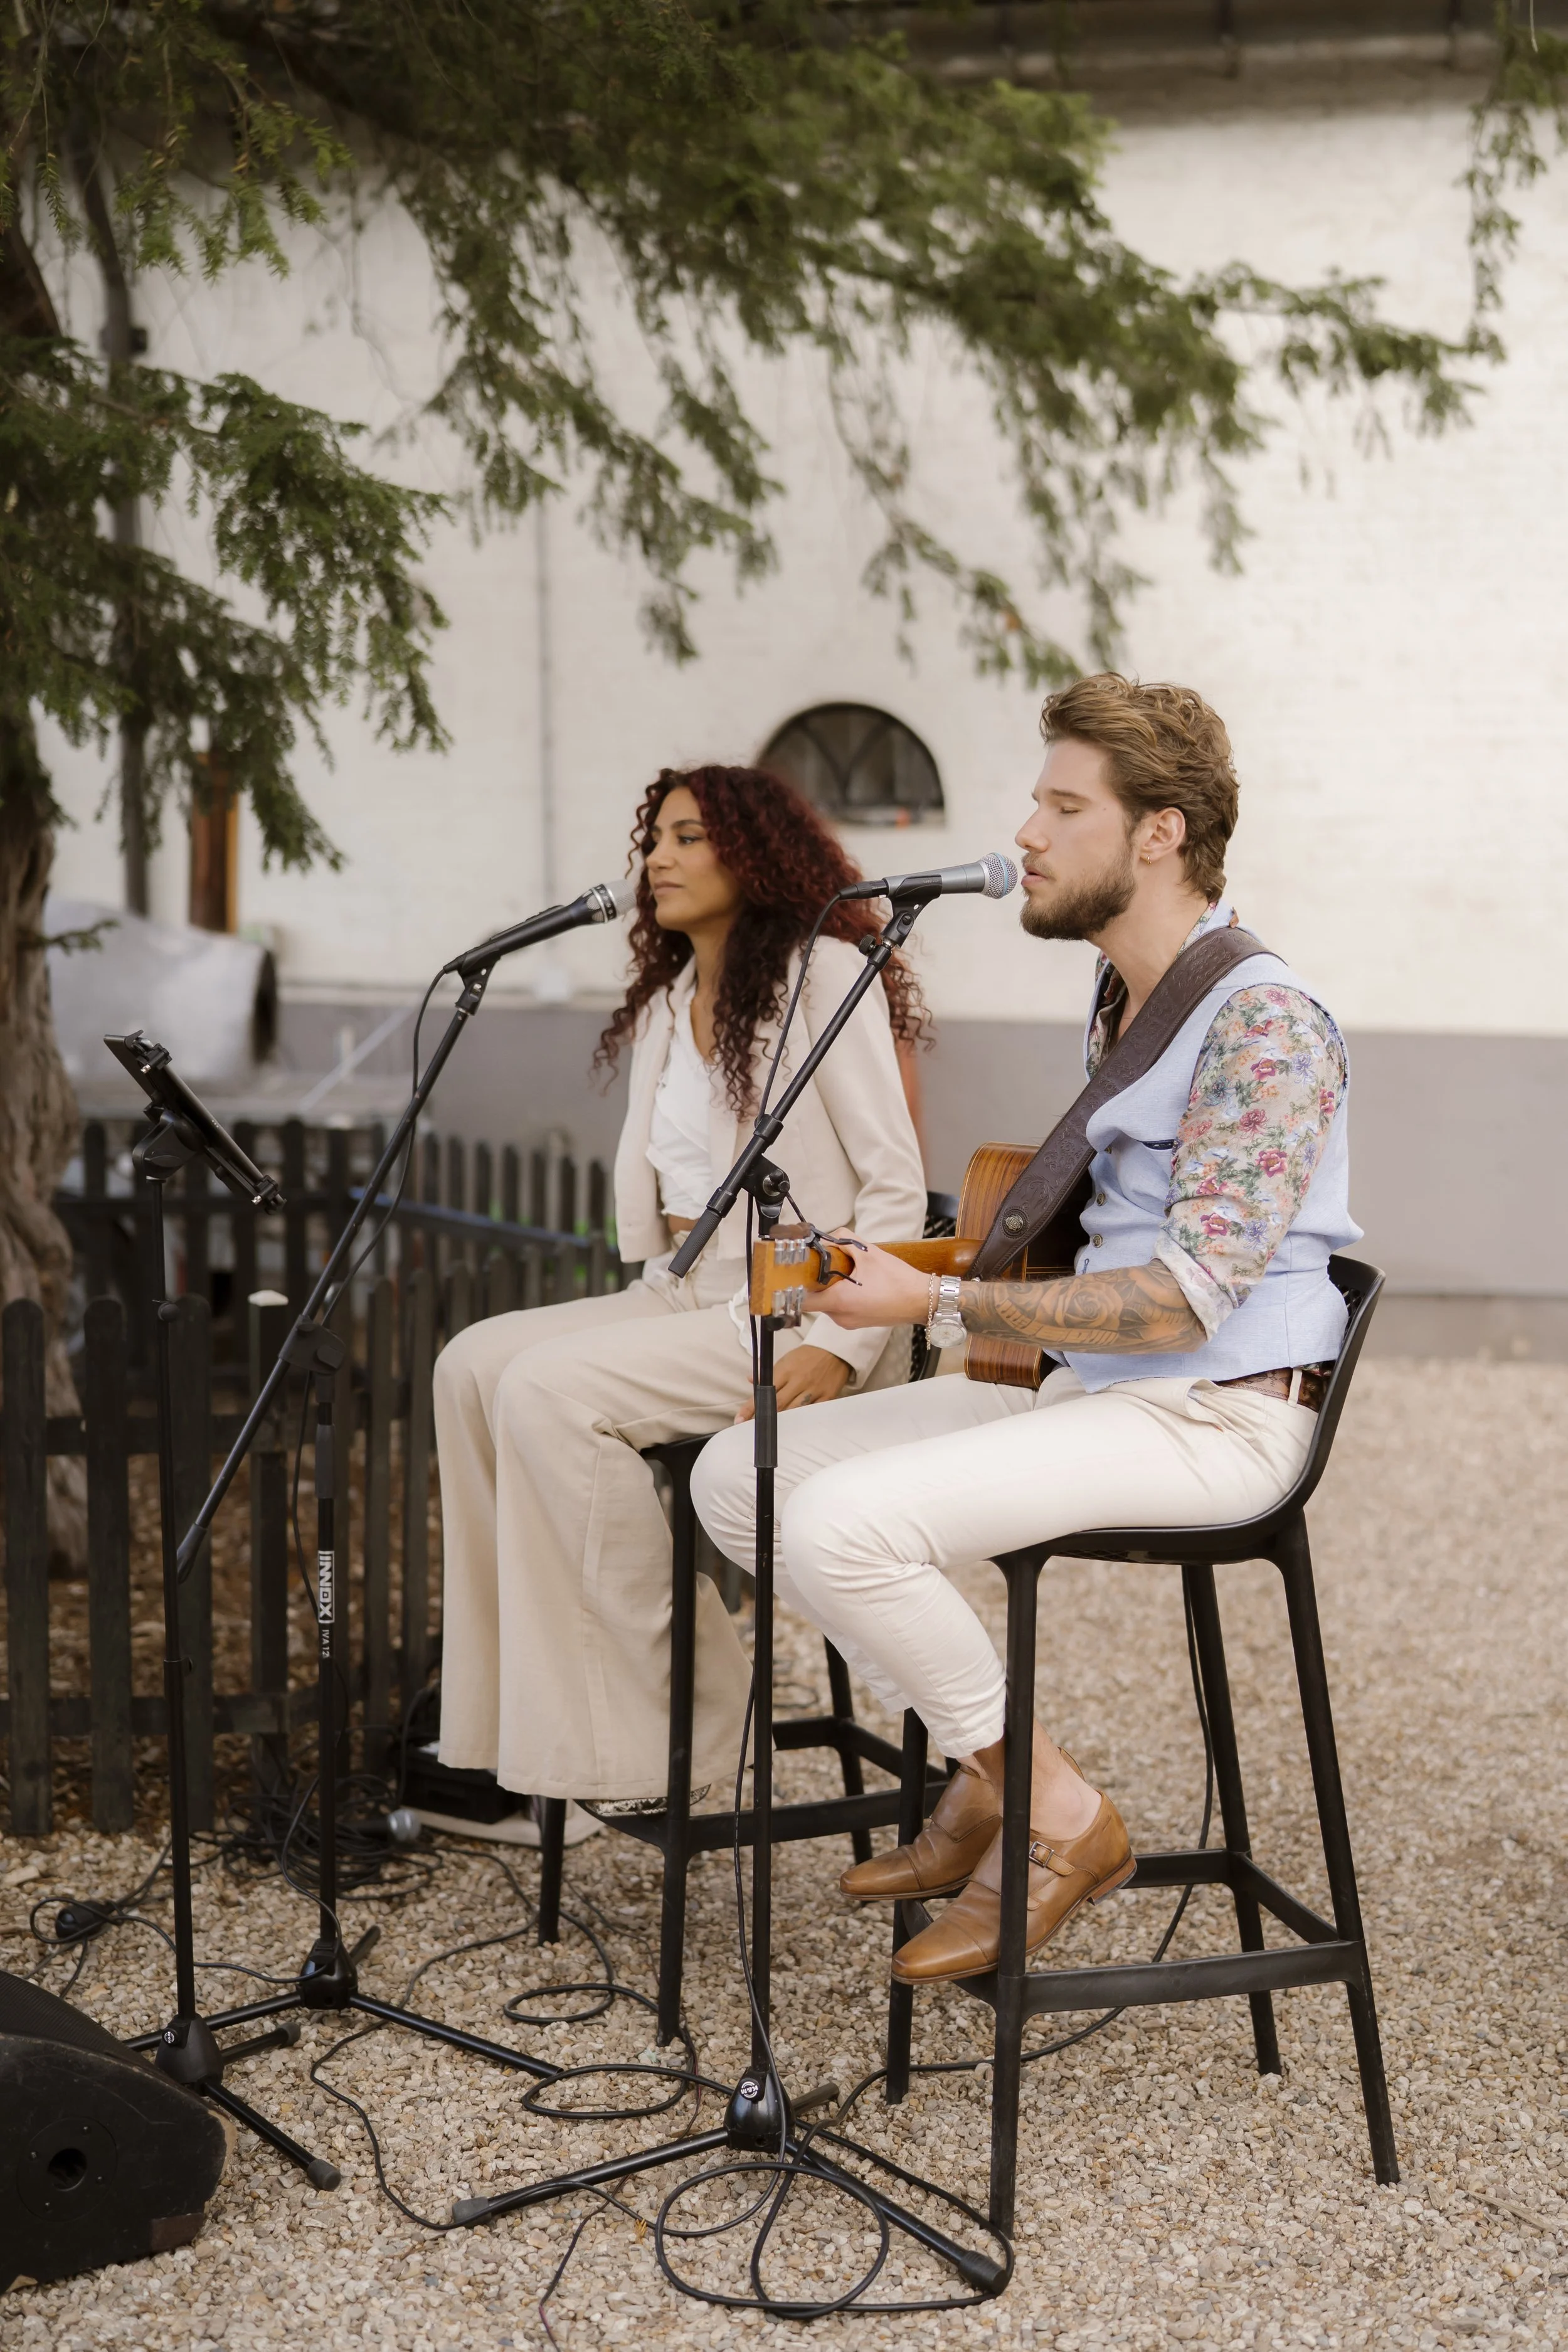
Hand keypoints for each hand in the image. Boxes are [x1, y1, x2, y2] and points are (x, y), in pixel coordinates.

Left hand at [733, 1344, 851, 1421]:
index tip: (740, 1419)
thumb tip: (751, 1379)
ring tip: (769, 1431)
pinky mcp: (827, 1396)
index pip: (764, 1391)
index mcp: (786, 1371)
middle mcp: (798, 1381)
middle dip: (763, 1417)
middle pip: (778, 1404)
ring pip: (795, 1411)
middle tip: (751, 1428)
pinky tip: (794, 1428)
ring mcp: (813, 1390)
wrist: (834, 1350)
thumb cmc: (807, 1356)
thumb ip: (768, 1372)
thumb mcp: (786, 1359)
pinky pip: (813, 1412)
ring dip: (781, 1422)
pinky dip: (803, 1420)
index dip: (751, 1407)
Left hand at [807, 1237, 931, 1330]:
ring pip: (829, 1303)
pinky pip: (843, 1308)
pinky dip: (845, 1296)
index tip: (801, 1272)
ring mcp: (850, 1323)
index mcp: (840, 1301)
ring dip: (834, 1288)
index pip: (802, 1300)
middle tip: (833, 1265)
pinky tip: (861, 1284)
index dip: (797, 1285)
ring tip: (852, 1274)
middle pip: (816, 1298)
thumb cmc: (898, 1280)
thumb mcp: (870, 1253)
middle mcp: (841, 1316)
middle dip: (821, 1281)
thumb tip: (828, 1237)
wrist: (922, 1301)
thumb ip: (844, 1241)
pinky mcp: (859, 1323)